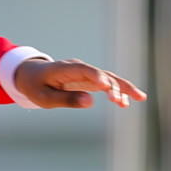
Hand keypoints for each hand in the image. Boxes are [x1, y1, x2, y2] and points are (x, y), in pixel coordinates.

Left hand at [14, 58, 146, 109]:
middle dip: (112, 86)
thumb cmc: (35, 86)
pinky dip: (118, 90)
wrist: (31, 74)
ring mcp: (86, 72)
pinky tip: (128, 102)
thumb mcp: (43, 98)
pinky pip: (107, 83)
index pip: (83, 70)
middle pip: (100, 74)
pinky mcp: (90, 78)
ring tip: (139, 98)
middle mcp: (78, 67)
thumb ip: (65, 100)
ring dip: (123, 87)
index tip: (106, 86)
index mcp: (63, 69)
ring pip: (109, 77)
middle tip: (119, 101)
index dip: (96, 77)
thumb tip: (90, 102)